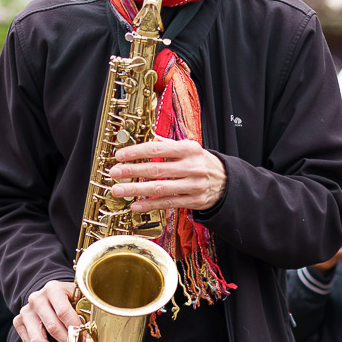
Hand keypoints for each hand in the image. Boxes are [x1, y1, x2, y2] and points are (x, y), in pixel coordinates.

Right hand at [14, 279, 78, 341]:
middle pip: (52, 327)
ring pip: (37, 340)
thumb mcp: (77, 296)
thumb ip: (84, 309)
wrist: (46, 294)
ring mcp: (26, 312)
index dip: (75, 329)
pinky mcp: (19, 323)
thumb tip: (94, 332)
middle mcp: (36, 299)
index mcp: (53, 289)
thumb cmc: (67, 298)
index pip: (64, 312)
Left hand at [107, 136, 227, 212]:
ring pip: (160, 188)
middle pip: (156, 169)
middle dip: (132, 171)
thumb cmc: (203, 162)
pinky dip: (150, 205)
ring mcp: (193, 185)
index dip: (137, 152)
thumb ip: (169, 143)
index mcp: (189, 149)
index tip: (120, 155)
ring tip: (119, 190)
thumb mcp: (190, 148)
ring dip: (136, 189)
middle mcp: (191, 166)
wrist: (227, 182)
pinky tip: (136, 205)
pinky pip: (168, 203)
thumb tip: (148, 136)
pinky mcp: (194, 201)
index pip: (158, 148)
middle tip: (114, 173)